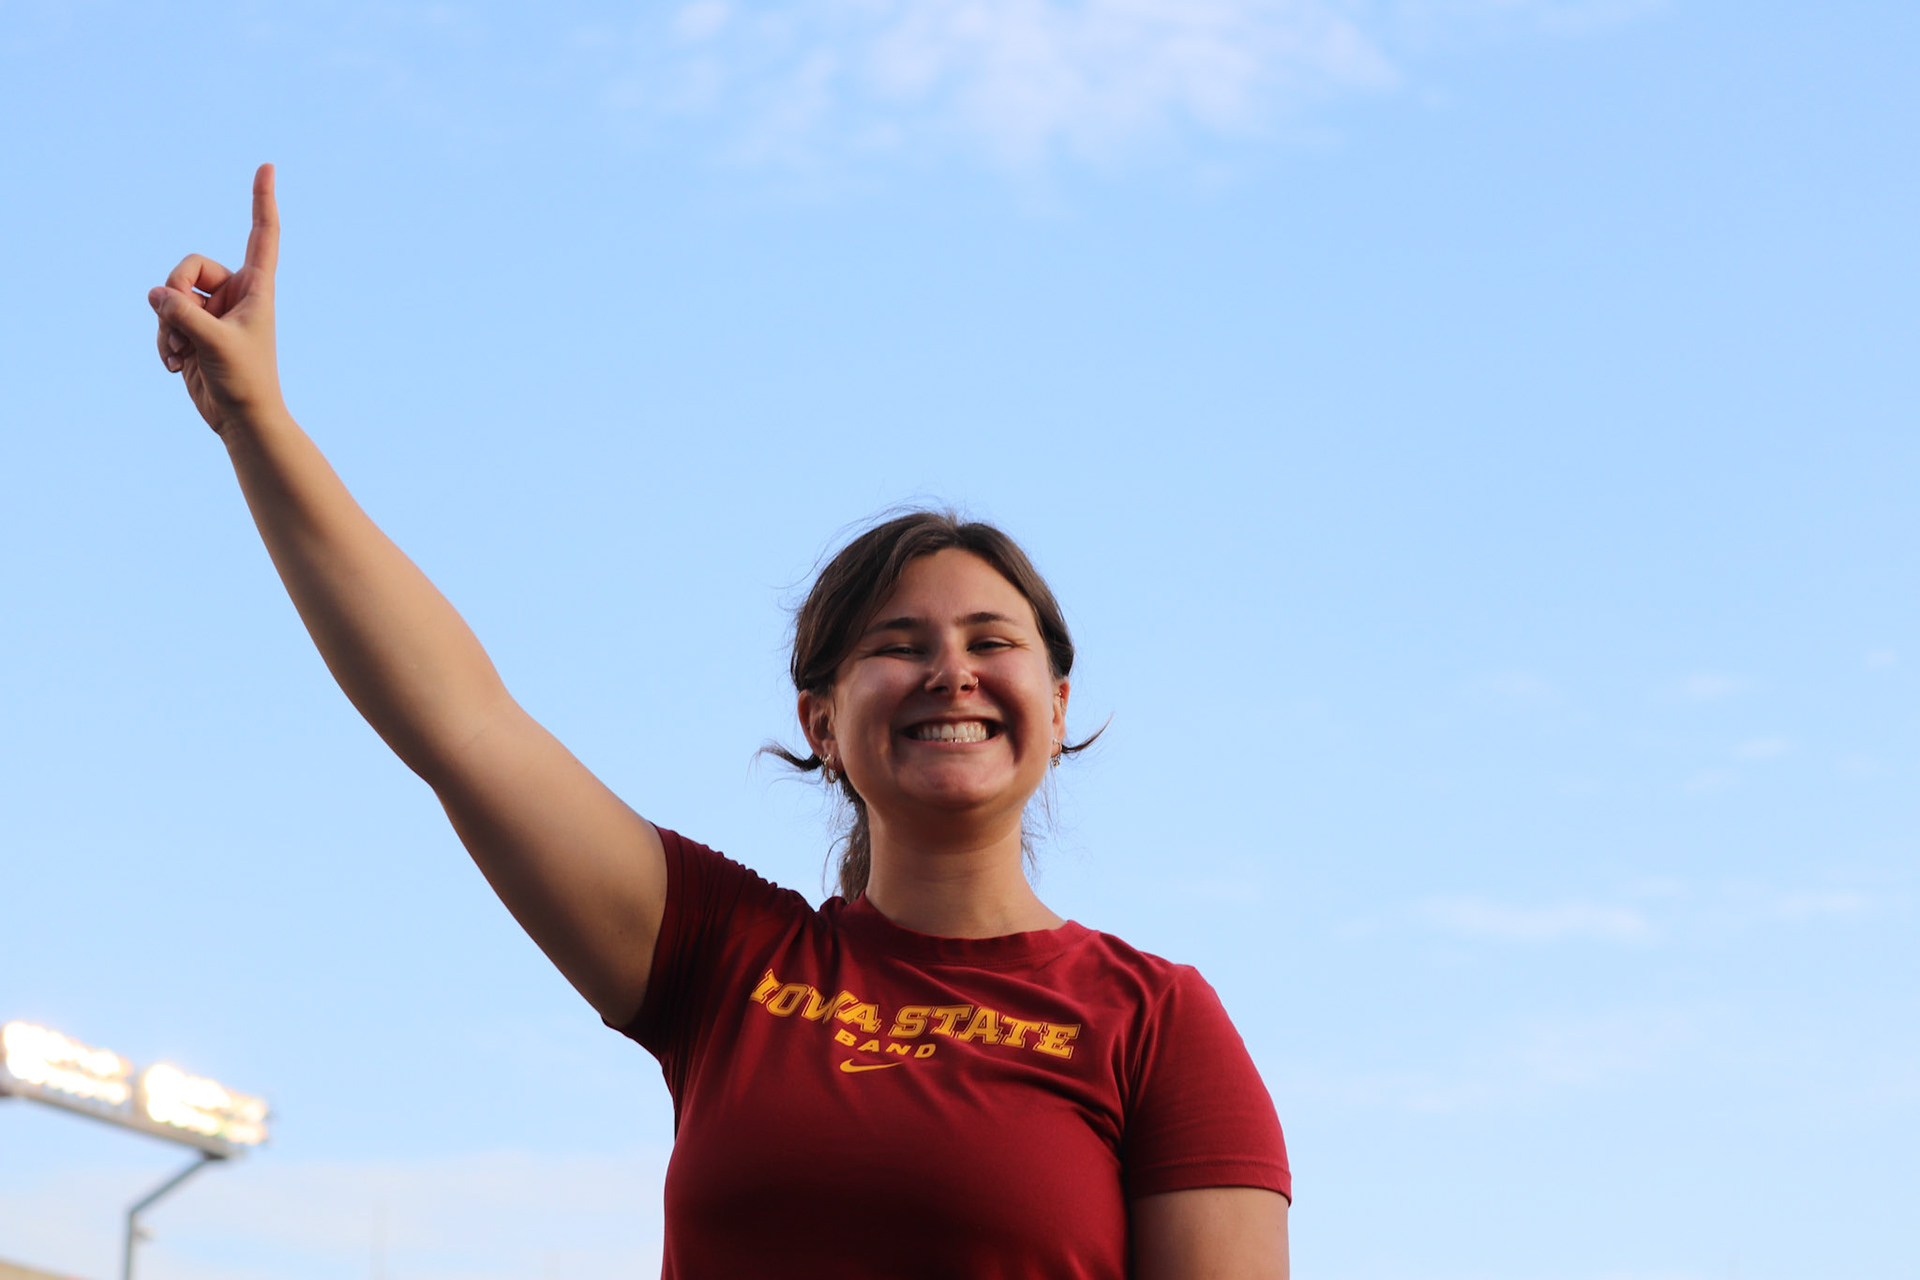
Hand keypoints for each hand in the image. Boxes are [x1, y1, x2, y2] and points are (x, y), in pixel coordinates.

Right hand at [149, 163, 284, 434]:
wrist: (240, 417)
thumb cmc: (244, 381)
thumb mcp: (213, 344)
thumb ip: (182, 313)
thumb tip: (155, 293)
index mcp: (257, 288)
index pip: (263, 234)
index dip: (263, 200)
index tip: (268, 166)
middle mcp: (236, 293)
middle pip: (189, 267)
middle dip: (174, 294)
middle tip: (182, 329)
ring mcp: (213, 309)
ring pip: (169, 294)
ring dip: (166, 325)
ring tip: (181, 352)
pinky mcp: (193, 327)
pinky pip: (163, 318)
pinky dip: (163, 340)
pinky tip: (175, 364)